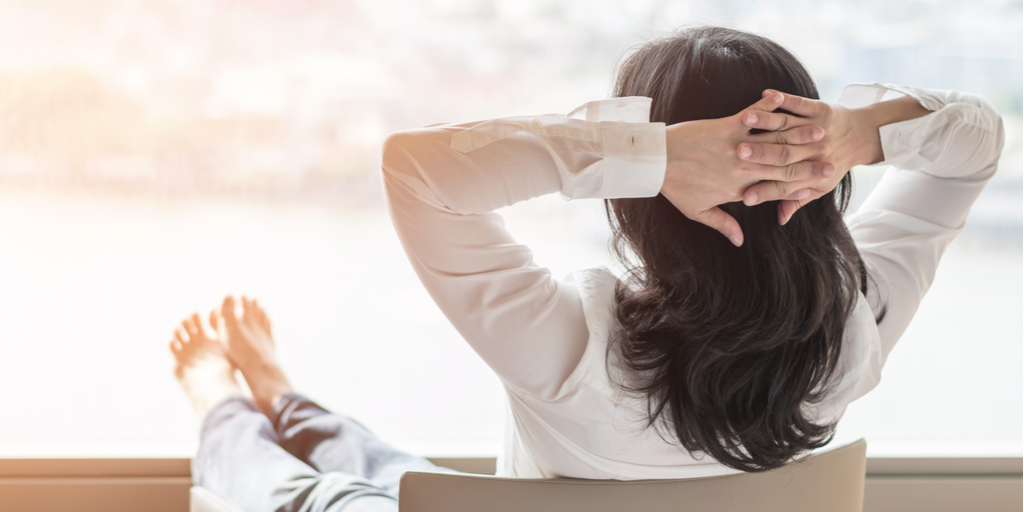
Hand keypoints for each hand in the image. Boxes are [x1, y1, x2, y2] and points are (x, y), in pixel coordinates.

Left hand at [662, 92, 832, 245]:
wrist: (653, 161)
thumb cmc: (674, 186)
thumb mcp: (697, 211)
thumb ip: (723, 224)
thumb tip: (739, 241)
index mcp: (738, 190)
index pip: (775, 190)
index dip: (800, 189)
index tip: (820, 187)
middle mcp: (742, 170)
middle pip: (783, 167)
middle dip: (810, 164)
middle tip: (833, 161)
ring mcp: (736, 147)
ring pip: (774, 142)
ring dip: (799, 134)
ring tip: (821, 130)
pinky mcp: (726, 126)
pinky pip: (753, 116)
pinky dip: (769, 108)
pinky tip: (784, 100)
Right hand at [736, 90, 884, 223]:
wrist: (864, 136)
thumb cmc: (835, 164)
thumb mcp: (819, 187)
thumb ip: (796, 200)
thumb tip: (780, 219)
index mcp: (811, 174)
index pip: (784, 185)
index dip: (765, 192)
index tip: (744, 197)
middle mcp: (814, 152)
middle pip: (784, 155)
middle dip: (761, 154)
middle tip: (737, 154)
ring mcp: (817, 129)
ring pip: (788, 127)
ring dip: (766, 122)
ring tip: (746, 120)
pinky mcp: (820, 110)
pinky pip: (800, 104)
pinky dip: (784, 99)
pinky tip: (766, 94)